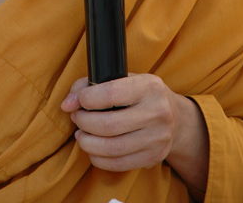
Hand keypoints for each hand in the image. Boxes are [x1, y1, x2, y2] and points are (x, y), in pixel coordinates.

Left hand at [61, 74, 208, 191]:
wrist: (175, 116)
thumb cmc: (140, 93)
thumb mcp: (122, 78)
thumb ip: (89, 84)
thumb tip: (67, 104)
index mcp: (149, 86)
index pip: (110, 93)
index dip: (86, 98)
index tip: (79, 100)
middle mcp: (157, 112)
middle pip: (108, 125)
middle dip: (84, 122)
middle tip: (77, 117)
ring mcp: (157, 138)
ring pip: (111, 148)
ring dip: (87, 142)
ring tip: (81, 134)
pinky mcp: (154, 157)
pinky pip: (118, 164)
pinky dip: (98, 158)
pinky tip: (92, 148)